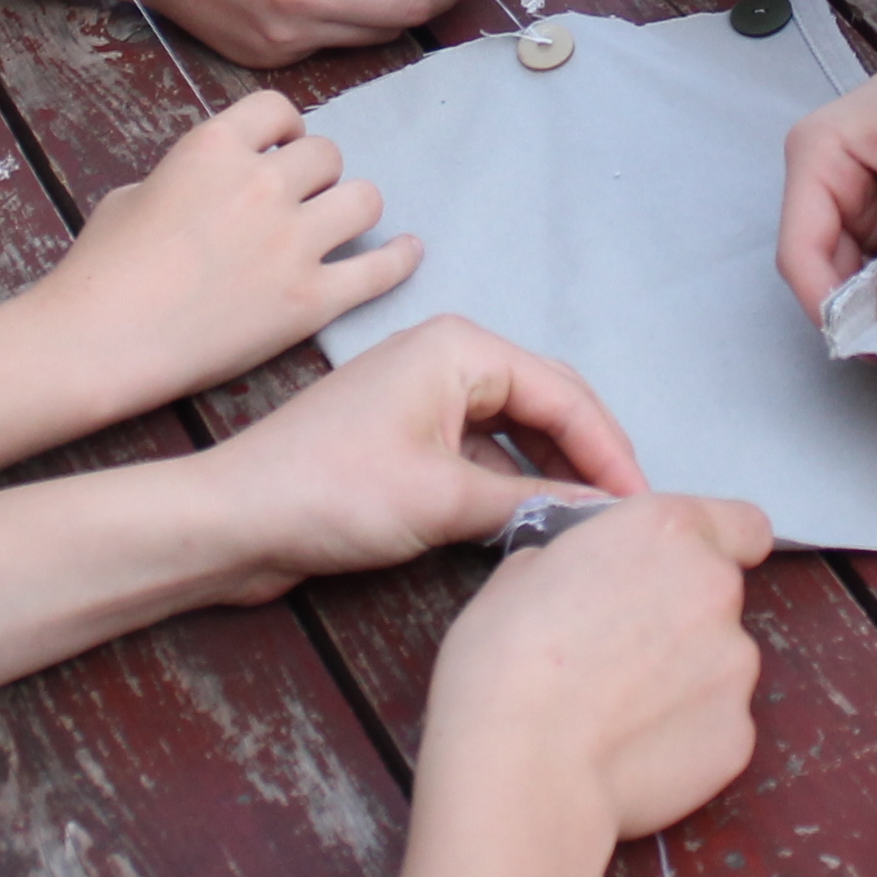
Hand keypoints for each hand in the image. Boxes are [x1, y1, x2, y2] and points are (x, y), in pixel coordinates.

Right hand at [26, 92, 418, 408]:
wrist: (102, 340)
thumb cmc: (102, 270)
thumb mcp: (134, 193)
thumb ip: (187, 175)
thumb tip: (214, 181)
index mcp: (213, 148)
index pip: (279, 109)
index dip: (285, 129)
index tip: (283, 148)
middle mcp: (262, 184)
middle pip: (328, 154)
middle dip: (317, 174)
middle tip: (304, 198)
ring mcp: (292, 243)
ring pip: (365, 200)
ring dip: (353, 208)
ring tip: (342, 223)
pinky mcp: (311, 300)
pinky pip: (380, 270)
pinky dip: (399, 259)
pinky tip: (408, 252)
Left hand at [197, 315, 647, 600]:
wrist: (235, 520)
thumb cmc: (329, 491)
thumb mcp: (444, 499)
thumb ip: (533, 504)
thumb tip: (602, 516)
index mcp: (460, 348)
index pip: (565, 393)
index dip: (609, 451)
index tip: (642, 505)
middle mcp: (447, 360)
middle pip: (546, 406)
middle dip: (588, 460)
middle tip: (627, 519)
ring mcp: (424, 399)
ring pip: (516, 435)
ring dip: (552, 478)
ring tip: (591, 528)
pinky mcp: (406, 440)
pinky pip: (481, 458)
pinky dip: (511, 489)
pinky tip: (535, 528)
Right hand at [422, 494, 770, 842]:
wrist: (524, 768)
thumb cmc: (506, 661)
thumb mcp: (522, 574)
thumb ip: (580, 562)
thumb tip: (588, 580)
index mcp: (666, 532)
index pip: (742, 523)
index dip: (716, 543)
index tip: (683, 568)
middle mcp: (716, 590)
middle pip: (718, 595)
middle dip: (680, 615)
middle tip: (618, 648)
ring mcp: (737, 667)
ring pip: (719, 662)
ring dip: (682, 675)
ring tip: (616, 709)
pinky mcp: (738, 737)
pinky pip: (715, 723)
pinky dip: (682, 732)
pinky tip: (629, 749)